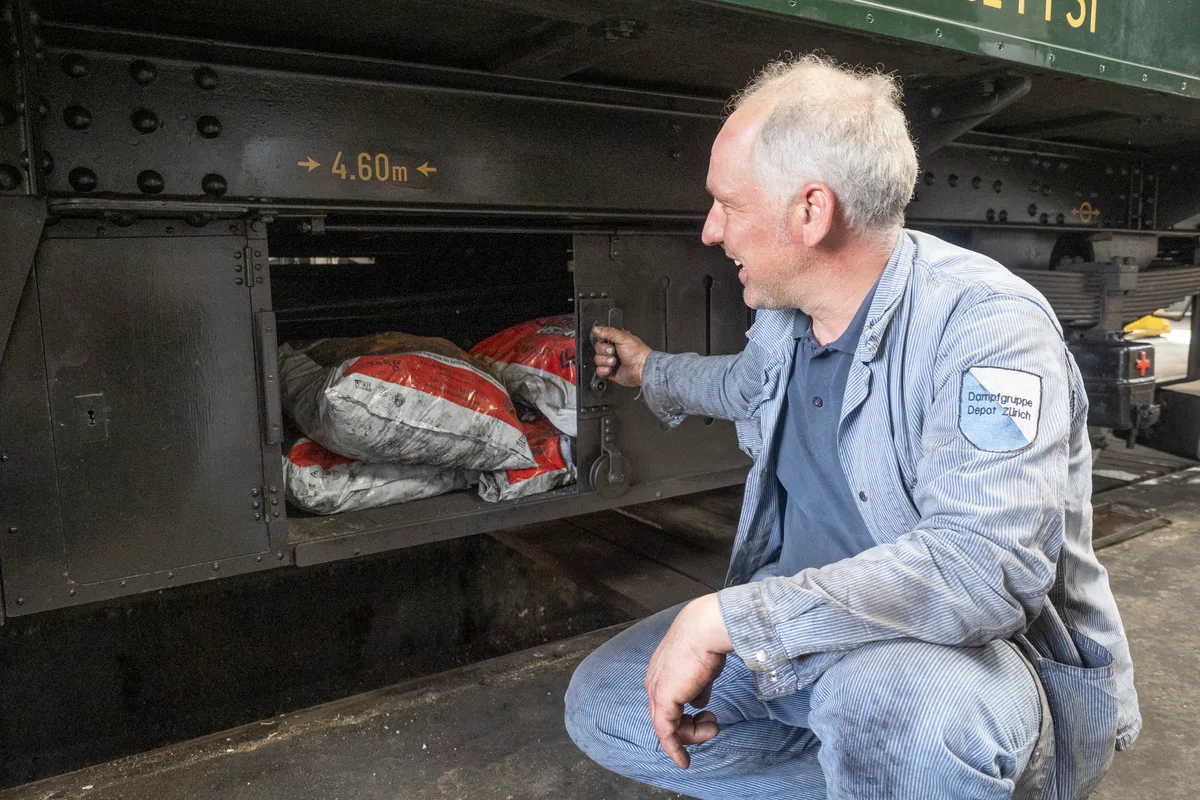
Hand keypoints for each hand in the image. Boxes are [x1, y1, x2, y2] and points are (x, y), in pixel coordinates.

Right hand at [592, 326, 650, 387]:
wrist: (642, 369)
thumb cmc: (638, 353)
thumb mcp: (623, 338)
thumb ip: (609, 332)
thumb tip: (596, 329)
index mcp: (616, 340)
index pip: (601, 337)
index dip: (602, 340)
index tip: (607, 341)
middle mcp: (613, 350)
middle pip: (598, 349)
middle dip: (604, 351)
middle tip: (613, 352)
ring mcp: (611, 361)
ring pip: (597, 360)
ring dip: (605, 361)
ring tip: (615, 362)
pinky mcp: (610, 372)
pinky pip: (599, 371)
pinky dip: (604, 370)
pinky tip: (611, 369)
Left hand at [644, 594, 735, 768]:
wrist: (704, 630)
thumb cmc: (707, 642)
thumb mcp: (702, 668)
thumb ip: (699, 687)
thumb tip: (700, 702)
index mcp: (661, 671)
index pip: (667, 702)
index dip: (684, 716)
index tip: (704, 722)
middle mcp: (654, 682)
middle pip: (666, 716)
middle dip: (690, 728)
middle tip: (713, 726)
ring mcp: (656, 691)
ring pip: (668, 727)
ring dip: (692, 735)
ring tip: (713, 727)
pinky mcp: (663, 700)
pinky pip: (666, 732)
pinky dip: (674, 749)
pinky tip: (684, 761)